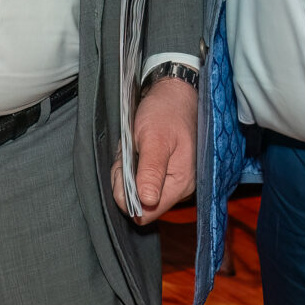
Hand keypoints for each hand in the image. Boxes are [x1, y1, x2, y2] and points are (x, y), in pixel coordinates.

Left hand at [114, 75, 197, 224]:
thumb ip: (150, 172)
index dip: (127, 196)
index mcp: (181, 183)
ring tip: (134, 147)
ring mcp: (174, 180)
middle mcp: (180, 187)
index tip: (123, 169)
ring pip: (137, 190)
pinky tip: (137, 148)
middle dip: (125, 180)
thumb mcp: (154, 139)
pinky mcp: (167, 172)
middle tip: (128, 152)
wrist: (176, 92)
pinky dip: (133, 165)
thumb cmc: (167, 111)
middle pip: (139, 203)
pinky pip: (141, 179)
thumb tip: (147, 202)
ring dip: (127, 170)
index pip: (146, 212)